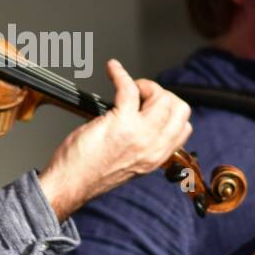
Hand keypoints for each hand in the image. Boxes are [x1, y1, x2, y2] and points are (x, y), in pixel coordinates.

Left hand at [37, 59, 191, 219]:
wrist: (70, 184)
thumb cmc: (88, 174)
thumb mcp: (128, 164)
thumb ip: (142, 145)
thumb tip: (144, 121)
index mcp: (156, 158)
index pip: (184, 127)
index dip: (171, 110)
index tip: (153, 105)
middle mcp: (153, 147)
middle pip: (178, 108)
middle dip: (161, 94)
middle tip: (141, 95)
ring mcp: (139, 135)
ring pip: (162, 97)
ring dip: (145, 85)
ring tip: (129, 87)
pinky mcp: (120, 123)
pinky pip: (129, 88)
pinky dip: (120, 74)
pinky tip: (113, 71)